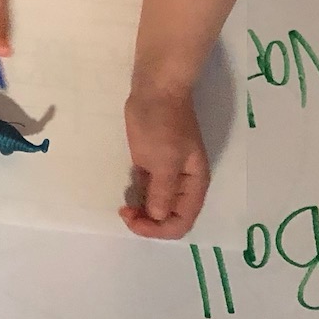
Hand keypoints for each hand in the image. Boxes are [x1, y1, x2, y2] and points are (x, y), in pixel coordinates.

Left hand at [118, 87, 208, 238]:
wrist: (156, 89)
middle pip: (170, 217)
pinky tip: (125, 193)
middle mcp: (184, 183)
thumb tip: (157, 216)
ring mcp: (169, 172)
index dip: (158, 229)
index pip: (181, 222)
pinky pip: (148, 188)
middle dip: (149, 222)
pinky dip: (138, 196)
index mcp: (194, 185)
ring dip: (142, 211)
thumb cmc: (162, 124)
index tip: (133, 220)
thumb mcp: (164, 161)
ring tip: (123, 207)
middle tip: (124, 213)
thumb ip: (162, 192)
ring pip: (157, 204)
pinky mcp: (153, 162)